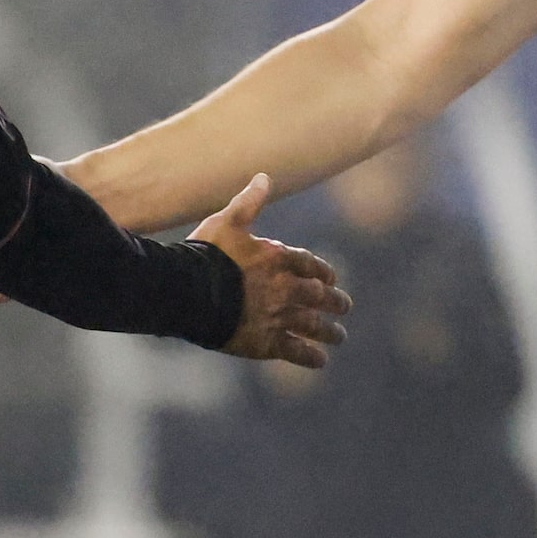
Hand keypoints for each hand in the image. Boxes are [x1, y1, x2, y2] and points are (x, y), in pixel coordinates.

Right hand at [188, 175, 351, 367]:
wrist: (191, 292)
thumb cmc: (206, 254)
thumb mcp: (227, 221)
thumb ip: (248, 202)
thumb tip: (264, 176)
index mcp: (278, 259)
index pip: (310, 265)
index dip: (323, 273)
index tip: (331, 279)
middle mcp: (285, 288)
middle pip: (318, 297)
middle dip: (335, 302)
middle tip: (345, 307)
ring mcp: (279, 316)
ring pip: (313, 325)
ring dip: (330, 331)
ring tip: (340, 337)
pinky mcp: (267, 342)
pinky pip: (296, 351)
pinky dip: (310, 357)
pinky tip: (321, 361)